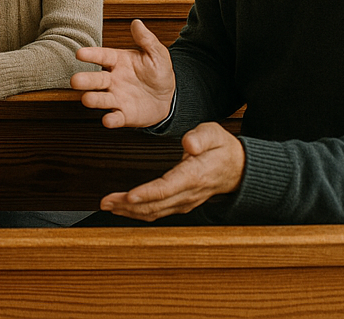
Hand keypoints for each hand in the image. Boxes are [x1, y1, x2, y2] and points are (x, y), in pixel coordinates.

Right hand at [70, 19, 175, 128]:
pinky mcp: (124, 115)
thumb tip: (137, 23)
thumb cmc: (158, 73)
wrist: (168, 97)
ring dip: (93, 100)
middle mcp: (113, 80)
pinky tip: (108, 120)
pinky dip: (111, 120)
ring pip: (101, 99)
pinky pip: (116, 118)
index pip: (102, 56)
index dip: (91, 55)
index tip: (79, 53)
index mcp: (118, 62)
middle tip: (74, 81)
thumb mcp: (157, 54)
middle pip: (96, 79)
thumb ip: (146, 39)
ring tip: (87, 99)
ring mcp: (117, 98)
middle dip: (85, 80)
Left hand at [98, 122, 244, 220]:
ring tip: (108, 206)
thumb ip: (201, 137)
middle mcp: (188, 193)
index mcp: (194, 175)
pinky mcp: (180, 203)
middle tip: (105, 202)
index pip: (167, 188)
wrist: (238, 168)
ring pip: (155, 212)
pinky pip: (158, 211)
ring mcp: (184, 201)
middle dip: (128, 205)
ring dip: (130, 211)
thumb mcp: (214, 133)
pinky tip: (124, 208)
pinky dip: (139, 211)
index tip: (129, 196)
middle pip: (155, 204)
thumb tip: (188, 144)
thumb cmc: (222, 148)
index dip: (147, 194)